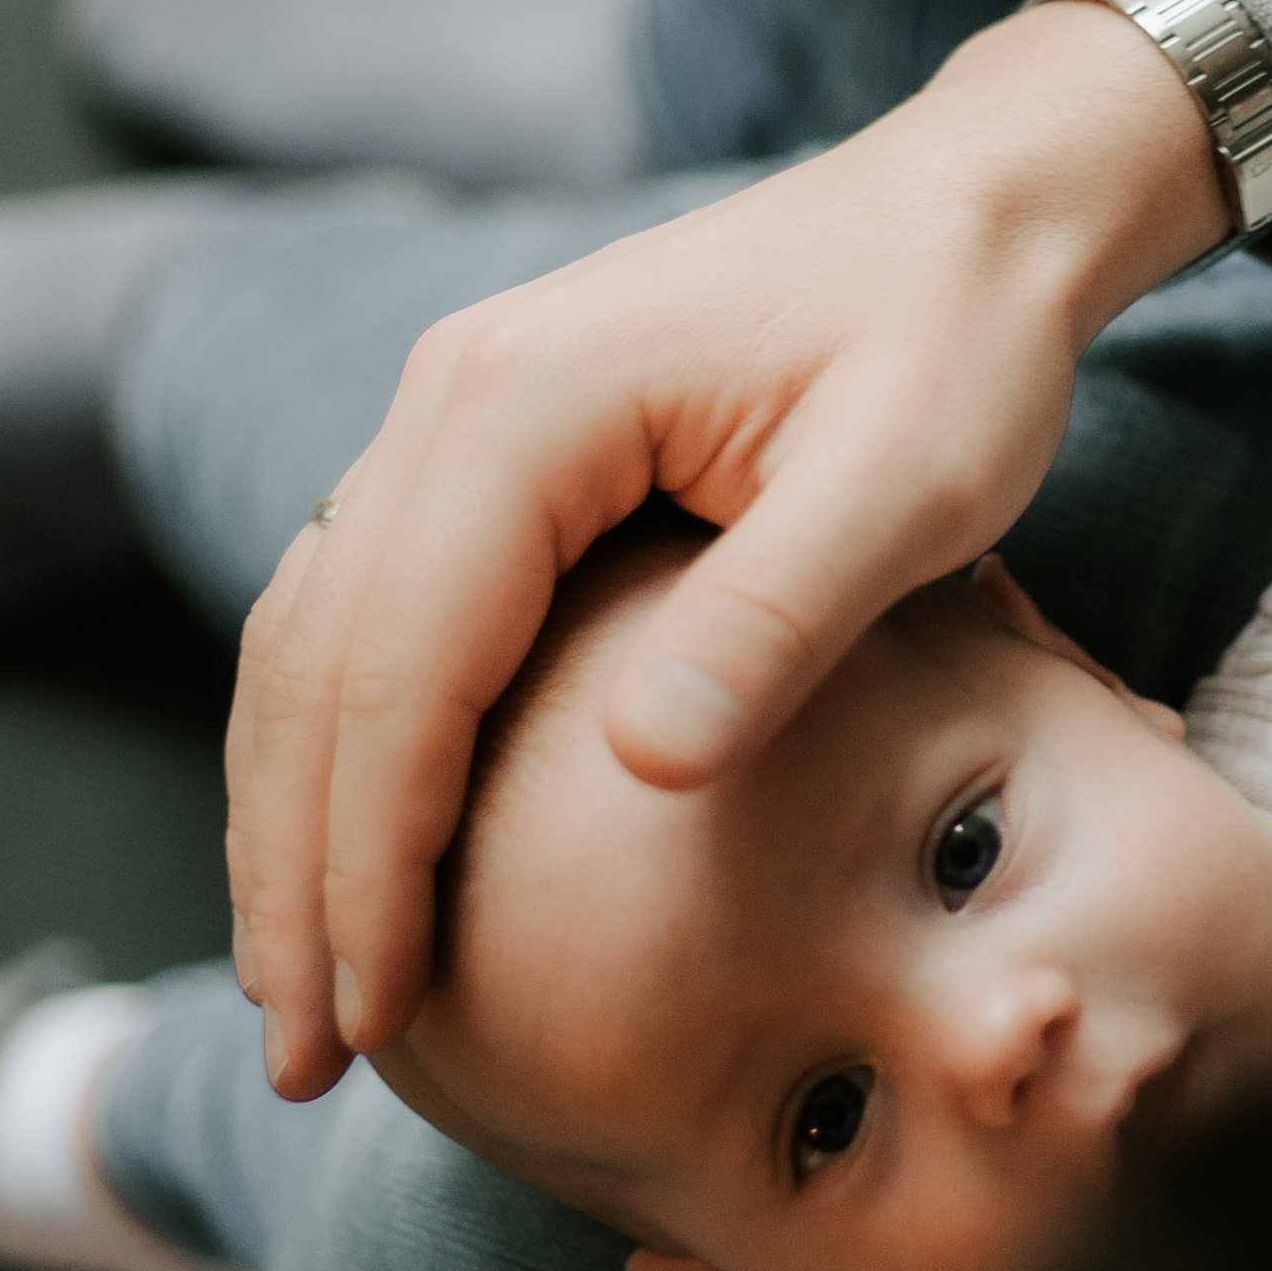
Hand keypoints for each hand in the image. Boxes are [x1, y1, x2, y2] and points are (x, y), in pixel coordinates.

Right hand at [228, 0, 1227, 1098]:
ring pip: (316, 644)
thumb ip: (778, 617)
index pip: (401, 666)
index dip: (375, 859)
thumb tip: (640, 767)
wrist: (972, 214)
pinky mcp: (503, 458)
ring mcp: (463, 423)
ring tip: (306, 990)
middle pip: (318, 667)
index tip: (377, 1017)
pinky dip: (350, 748)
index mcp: (526, 407)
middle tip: (300, 1056)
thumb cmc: (959, 341)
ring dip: (299, 821)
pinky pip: (374, 615)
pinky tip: (364, 854)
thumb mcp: (910, 482)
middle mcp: (452, 402)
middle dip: (299, 873)